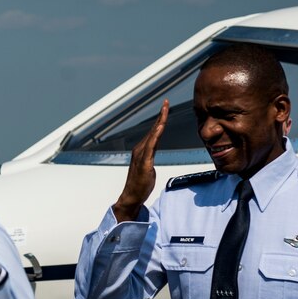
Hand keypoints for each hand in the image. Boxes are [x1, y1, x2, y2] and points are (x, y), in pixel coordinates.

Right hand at [112, 99, 168, 222]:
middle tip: (166, 102)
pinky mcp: (144, 163)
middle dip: (160, 115)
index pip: (154, 132)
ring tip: (165, 109)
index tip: (165, 108)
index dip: (160, 119)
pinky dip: (156, 135)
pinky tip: (160, 127)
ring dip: (159, 121)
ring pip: (153, 135)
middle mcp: (140, 149)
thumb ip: (150, 158)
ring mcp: (141, 155)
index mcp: (143, 150)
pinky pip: (151, 146)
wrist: (131, 197)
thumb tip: (152, 154)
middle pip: (153, 129)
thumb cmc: (140, 185)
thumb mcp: (148, 168)